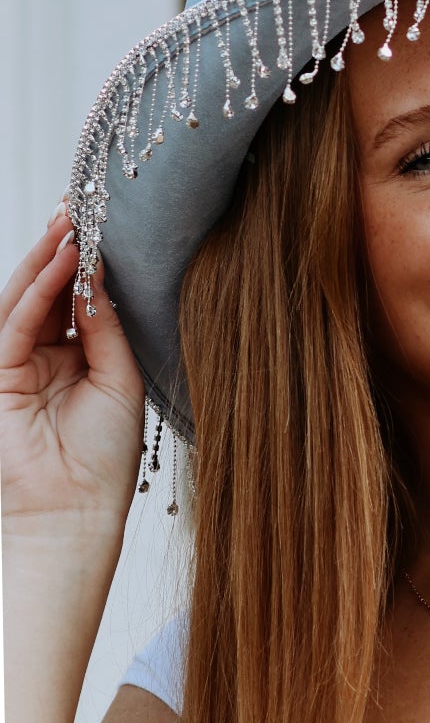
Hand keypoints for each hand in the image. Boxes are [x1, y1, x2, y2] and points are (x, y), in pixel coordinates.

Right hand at [0, 213, 144, 549]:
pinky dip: (37, 293)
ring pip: (24, 301)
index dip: (86, 262)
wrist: (78, 513)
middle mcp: (43, 358)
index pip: (74, 298)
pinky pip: (15, 327)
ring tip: (71, 224)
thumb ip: (105, 326)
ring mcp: (17, 367)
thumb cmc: (105, 458)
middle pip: (46, 293)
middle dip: (61, 250)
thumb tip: (98, 276)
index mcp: (74, 358)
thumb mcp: (120, 378)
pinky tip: (61, 265)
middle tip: (80, 208)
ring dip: (45, 261)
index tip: (102, 222)